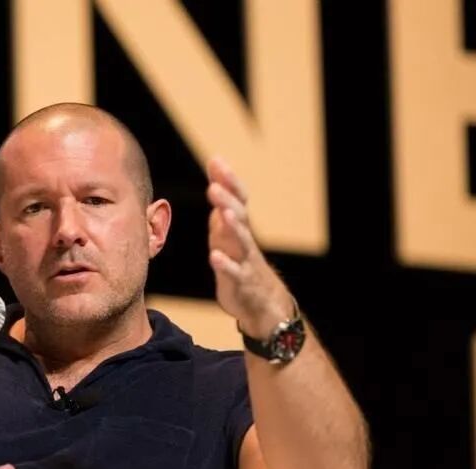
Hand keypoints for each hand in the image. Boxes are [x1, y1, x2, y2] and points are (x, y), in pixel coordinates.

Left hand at [205, 157, 293, 337]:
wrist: (261, 300)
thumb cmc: (239, 257)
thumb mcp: (228, 228)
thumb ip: (222, 201)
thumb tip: (215, 167)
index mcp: (238, 224)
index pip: (237, 197)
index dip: (228, 179)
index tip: (216, 161)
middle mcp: (243, 238)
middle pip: (239, 214)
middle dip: (228, 199)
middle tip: (215, 185)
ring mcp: (244, 259)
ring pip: (241, 241)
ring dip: (232, 227)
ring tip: (223, 213)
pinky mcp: (240, 281)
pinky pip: (234, 272)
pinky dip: (225, 264)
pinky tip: (214, 256)